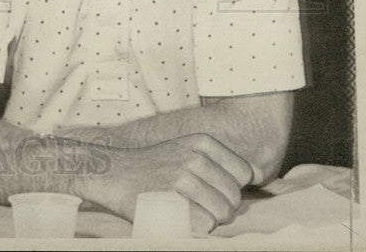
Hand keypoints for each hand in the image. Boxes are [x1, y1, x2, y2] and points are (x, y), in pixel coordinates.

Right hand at [108, 134, 253, 233]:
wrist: (111, 172)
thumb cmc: (152, 168)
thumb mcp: (184, 150)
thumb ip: (217, 160)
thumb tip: (257, 174)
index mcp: (202, 142)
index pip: (244, 172)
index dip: (231, 187)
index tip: (212, 189)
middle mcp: (195, 156)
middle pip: (235, 196)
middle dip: (222, 206)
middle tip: (198, 204)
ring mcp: (184, 176)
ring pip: (223, 211)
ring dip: (210, 218)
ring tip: (189, 210)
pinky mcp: (173, 198)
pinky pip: (206, 223)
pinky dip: (196, 227)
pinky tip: (179, 216)